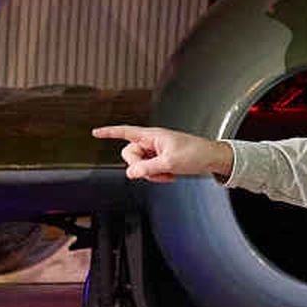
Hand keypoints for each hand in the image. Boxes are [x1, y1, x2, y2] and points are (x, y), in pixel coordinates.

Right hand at [93, 124, 230, 182]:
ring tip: (168, 174)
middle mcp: (151, 142)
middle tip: (156, 171)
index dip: (109, 132)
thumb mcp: (170, 163)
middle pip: (130, 154)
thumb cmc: (195, 153)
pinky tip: (170, 175)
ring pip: (139, 165)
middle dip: (139, 166)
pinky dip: (157, 175)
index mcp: (152, 135)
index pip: (125, 132)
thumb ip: (147, 168)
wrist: (211, 159)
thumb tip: (130, 173)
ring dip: (151, 173)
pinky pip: (149, 170)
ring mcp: (156, 152)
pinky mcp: (161, 160)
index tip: (95, 132)